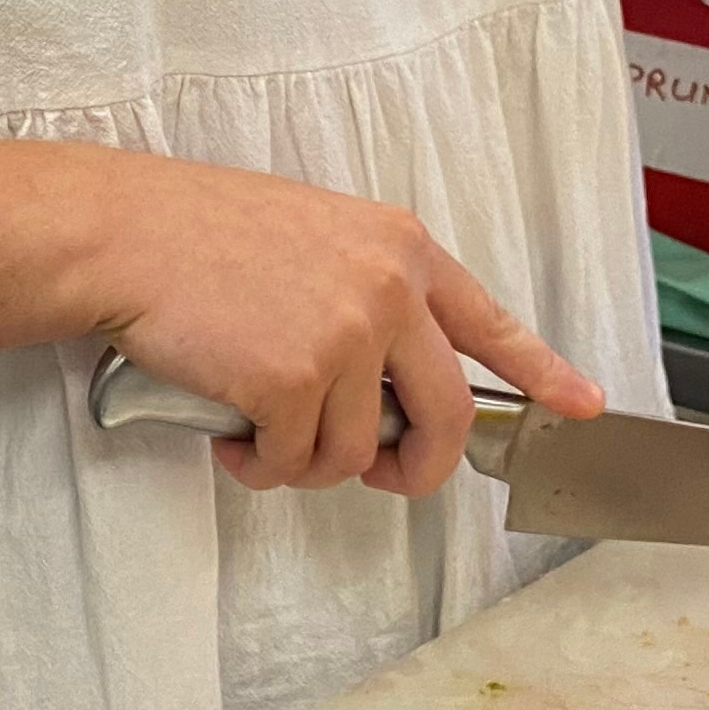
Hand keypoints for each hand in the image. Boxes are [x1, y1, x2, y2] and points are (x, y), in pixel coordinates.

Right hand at [78, 156, 603, 497]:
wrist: (125, 234)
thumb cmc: (198, 235)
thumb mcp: (314, 238)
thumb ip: (369, 299)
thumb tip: (390, 390)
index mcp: (399, 248)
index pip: (492, 323)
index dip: (544, 372)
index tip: (583, 406)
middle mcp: (388, 288)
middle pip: (447, 416)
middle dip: (416, 468)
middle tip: (379, 474)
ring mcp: (346, 334)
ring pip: (358, 451)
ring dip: (308, 462)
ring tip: (260, 428)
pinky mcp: (294, 379)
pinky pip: (296, 463)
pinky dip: (262, 465)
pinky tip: (231, 432)